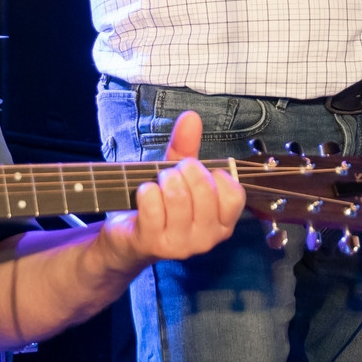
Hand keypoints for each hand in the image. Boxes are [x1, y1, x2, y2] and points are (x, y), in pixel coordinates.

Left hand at [99, 112, 243, 264]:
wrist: (127, 238)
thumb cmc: (160, 206)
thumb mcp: (177, 175)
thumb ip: (187, 147)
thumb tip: (191, 117)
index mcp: (222, 223)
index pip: (234, 194)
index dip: (213, 174)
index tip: (196, 174)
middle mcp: (207, 238)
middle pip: (204, 189)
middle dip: (183, 171)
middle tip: (171, 174)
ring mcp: (182, 245)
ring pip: (178, 196)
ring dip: (163, 179)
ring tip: (157, 183)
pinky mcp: (155, 244)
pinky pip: (153, 204)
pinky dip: (146, 191)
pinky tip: (144, 195)